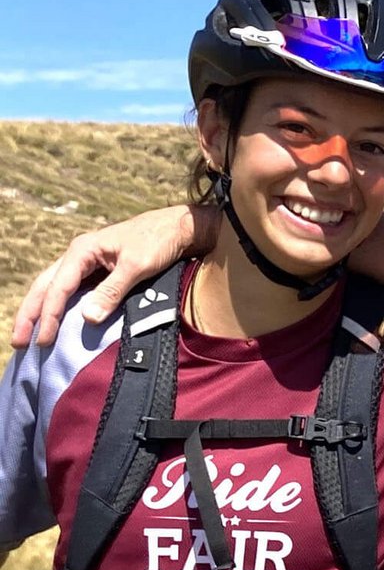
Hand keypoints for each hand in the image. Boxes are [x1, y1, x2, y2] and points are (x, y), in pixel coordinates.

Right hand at [13, 205, 217, 347]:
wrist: (180, 227)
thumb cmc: (159, 241)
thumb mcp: (138, 265)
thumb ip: (112, 291)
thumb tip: (87, 318)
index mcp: (82, 251)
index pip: (58, 288)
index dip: (49, 316)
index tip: (44, 341)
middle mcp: (79, 255)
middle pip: (45, 286)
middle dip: (30, 314)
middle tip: (18, 342)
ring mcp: (88, 262)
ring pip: (54, 287)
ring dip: (40, 310)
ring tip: (29, 335)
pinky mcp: (99, 270)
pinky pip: (72, 290)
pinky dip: (60, 305)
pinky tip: (56, 320)